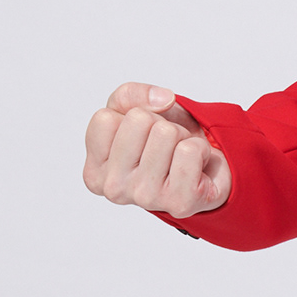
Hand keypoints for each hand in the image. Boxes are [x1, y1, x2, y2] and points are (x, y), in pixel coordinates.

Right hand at [83, 80, 231, 215]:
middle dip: (159, 122)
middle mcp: (115, 189)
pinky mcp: (179, 202)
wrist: (202, 169)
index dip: (130, 115)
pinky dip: (199, 149)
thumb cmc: (161, 142)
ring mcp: (146, 198)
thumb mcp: (132, 110)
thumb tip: (163, 99)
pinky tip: (195, 166)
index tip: (139, 136)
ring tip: (179, 154)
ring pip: (166, 133)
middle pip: (139, 120)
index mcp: (95, 171)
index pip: (104, 118)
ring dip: (181, 136)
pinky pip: (190, 150)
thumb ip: (129, 94)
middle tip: (165, 144)